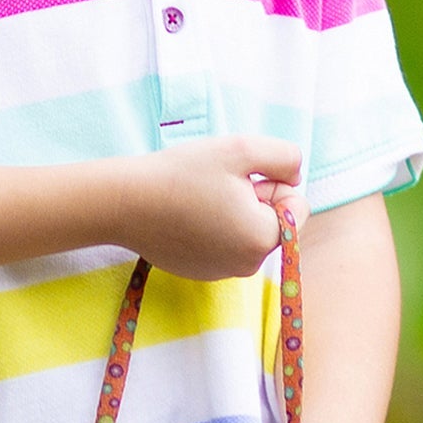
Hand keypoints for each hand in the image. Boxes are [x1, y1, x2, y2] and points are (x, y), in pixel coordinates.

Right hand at [111, 138, 300, 278]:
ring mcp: (222, 273)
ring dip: (233, 212)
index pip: (297, 207)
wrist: (125, 202)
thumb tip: (296, 175)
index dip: (272, 184)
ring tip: (199, 199)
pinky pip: (224, 244)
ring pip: (247, 232)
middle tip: (217, 186)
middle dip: (254, 200)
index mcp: (264, 240)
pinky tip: (186, 215)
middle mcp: (248, 266)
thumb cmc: (183, 173)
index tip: (238, 179)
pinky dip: (213, 228)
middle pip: (273, 222)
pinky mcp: (200, 272)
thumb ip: (284, 157)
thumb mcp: (241, 149)